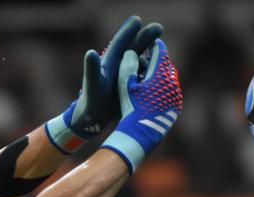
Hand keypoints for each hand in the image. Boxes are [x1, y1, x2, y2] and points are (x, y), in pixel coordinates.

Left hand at [45, 15, 161, 151]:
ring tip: (163, 54)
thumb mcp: (92, 86)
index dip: (128, 31)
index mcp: (108, 63)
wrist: (92, 119)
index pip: (120, 43)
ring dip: (151, 55)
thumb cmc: (91, 102)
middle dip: (145, 37)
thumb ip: (92, 70)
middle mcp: (116, 66)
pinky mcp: (128, 85)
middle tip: (159, 28)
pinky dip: (151, 71)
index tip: (138, 20)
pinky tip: (162, 71)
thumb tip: (90, 52)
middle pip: (133, 47)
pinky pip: (142, 74)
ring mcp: (122, 76)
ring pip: (139, 60)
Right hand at [100, 38, 182, 173]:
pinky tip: (153, 93)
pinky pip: (170, 93)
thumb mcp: (125, 85)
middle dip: (157, 61)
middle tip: (149, 58)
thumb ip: (128, 65)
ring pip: (169, 80)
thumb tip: (131, 52)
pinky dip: (162, 89)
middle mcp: (172, 83)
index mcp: (161, 74)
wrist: (141, 135)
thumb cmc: (131, 108)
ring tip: (150, 76)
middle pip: (166, 66)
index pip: (160, 52)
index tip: (149, 42)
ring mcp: (175, 97)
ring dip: (160, 76)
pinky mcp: (174, 108)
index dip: (154, 45)